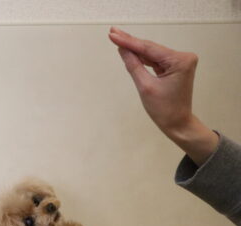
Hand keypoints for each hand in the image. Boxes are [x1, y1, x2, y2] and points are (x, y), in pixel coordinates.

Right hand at [108, 27, 218, 164]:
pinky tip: (129, 51)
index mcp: (180, 60)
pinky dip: (142, 58)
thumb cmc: (163, 109)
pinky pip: (155, 60)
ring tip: (117, 38)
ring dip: (135, 49)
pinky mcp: (175, 67)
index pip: (149, 49)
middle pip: (151, 48)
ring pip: (152, 53)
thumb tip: (122, 49)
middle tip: (112, 32)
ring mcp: (179, 62)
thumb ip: (134, 65)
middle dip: (131, 42)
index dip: (129, 42)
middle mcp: (183, 57)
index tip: (113, 35)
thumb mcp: (145, 87)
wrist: (177, 124)